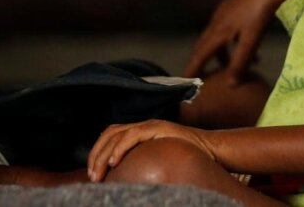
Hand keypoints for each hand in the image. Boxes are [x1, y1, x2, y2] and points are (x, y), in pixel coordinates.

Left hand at [87, 120, 213, 182]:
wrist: (210, 149)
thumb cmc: (186, 158)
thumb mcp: (158, 159)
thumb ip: (142, 162)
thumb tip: (124, 178)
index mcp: (140, 131)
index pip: (110, 135)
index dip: (97, 152)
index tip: (93, 174)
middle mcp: (142, 125)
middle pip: (109, 134)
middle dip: (95, 155)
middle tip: (92, 177)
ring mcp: (150, 125)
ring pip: (116, 134)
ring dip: (103, 154)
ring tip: (98, 174)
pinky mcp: (158, 128)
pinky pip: (133, 135)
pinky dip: (119, 148)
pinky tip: (114, 162)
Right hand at [183, 0, 302, 80]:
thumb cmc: (262, 13)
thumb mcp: (252, 40)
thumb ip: (241, 62)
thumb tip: (230, 85)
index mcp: (219, 30)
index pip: (200, 55)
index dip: (192, 69)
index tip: (184, 83)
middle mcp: (218, 20)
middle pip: (204, 46)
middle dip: (202, 62)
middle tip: (201, 77)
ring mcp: (225, 11)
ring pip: (218, 37)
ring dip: (223, 53)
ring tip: (234, 67)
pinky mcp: (235, 5)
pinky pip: (227, 28)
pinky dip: (232, 42)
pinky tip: (248, 48)